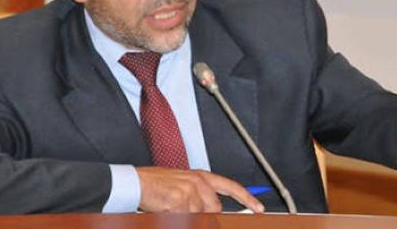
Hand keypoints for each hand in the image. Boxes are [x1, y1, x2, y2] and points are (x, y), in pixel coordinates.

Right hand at [135, 166, 264, 212]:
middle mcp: (199, 183)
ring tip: (171, 206)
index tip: (259, 207)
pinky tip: (167, 210)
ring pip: (199, 217)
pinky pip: (185, 220)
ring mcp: (190, 193)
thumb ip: (200, 193)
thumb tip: (211, 209)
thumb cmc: (157, 182)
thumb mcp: (183, 182)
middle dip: (203, 214)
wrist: (137, 182)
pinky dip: (177, 219)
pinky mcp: (181, 203)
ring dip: (187, 217)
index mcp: (201, 176)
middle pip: (215, 208)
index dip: (247, 197)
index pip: (231, 186)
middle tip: (184, 208)